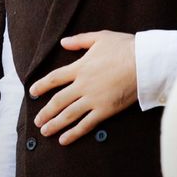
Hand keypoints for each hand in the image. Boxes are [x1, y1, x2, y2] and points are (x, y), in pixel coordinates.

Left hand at [29, 31, 136, 145]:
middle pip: (58, 101)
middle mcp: (83, 85)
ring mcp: (93, 99)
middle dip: (46, 112)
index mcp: (80, 67)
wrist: (144, 62)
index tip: (33, 92)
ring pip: (69, 115)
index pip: (54, 78)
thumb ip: (79, 41)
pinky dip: (74, 133)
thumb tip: (63, 43)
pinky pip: (86, 124)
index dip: (41, 86)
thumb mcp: (99, 37)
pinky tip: (64, 140)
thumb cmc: (123, 47)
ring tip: (45, 132)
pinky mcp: (105, 110)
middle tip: (37, 121)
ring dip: (55, 124)